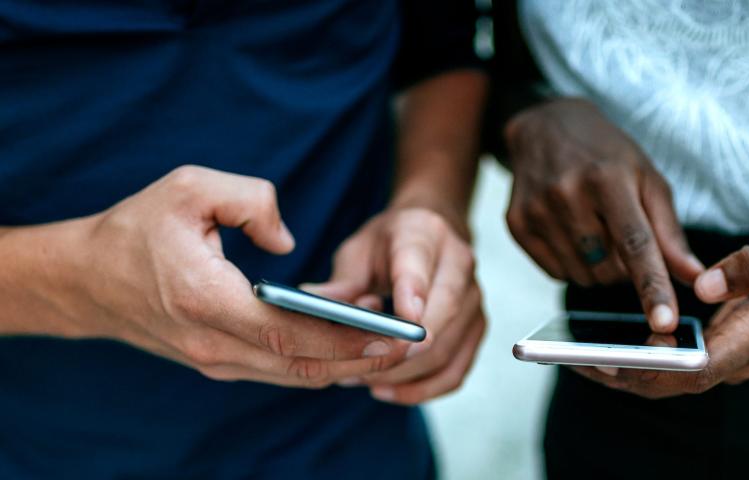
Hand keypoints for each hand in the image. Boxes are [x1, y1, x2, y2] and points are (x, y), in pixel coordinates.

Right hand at [62, 166, 405, 387]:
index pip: (288, 333)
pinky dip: (318, 361)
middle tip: (410, 344)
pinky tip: (350, 343)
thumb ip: (251, 200)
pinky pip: (278, 369)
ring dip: (344, 365)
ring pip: (293, 375)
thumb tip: (290, 242)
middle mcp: (212, 343)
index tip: (391, 334)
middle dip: (360, 360)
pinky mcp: (218, 363)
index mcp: (205, 299)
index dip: (344, 339)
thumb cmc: (136, 228)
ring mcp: (213, 362)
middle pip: (301, 365)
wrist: (85, 279)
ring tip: (390, 341)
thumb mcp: (189, 187)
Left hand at [302, 207, 485, 404]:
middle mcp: (459, 265)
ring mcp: (474, 299)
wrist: (432, 234)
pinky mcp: (476, 328)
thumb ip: (342, 281)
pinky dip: (421, 389)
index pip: (419, 266)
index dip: (410, 296)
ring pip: (446, 351)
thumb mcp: (358, 250)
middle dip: (400, 350)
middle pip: (441, 316)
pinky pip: (454, 372)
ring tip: (362, 380)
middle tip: (358, 369)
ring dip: (403, 375)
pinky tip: (387, 390)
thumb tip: (313, 305)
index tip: (397, 324)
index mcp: (425, 234)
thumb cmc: (389, 244)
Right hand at [504, 98, 702, 331]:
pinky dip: (574, 265)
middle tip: (622, 235)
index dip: (652, 287)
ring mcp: (536, 211)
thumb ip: (670, 233)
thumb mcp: (647, 180)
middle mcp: (566, 194)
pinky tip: (573, 233)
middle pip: (609, 269)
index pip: (635, 245)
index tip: (665, 323)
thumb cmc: (607, 155)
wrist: (545, 127)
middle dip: (625, 268)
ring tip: (597, 231)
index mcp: (607, 178)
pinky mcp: (516, 225)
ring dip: (600, 269)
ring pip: (583, 277)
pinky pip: (556, 273)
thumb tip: (696, 278)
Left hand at [576, 209, 748, 397]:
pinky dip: (633, 357)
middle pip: (674, 382)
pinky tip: (597, 341)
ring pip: (666, 377)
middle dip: (623, 375)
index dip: (656, 368)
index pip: (702, 368)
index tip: (615, 361)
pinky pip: (668, 362)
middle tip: (571, 357)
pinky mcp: (714, 346)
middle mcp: (739, 355)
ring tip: (569, 352)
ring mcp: (726, 355)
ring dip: (620, 370)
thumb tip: (704, 286)